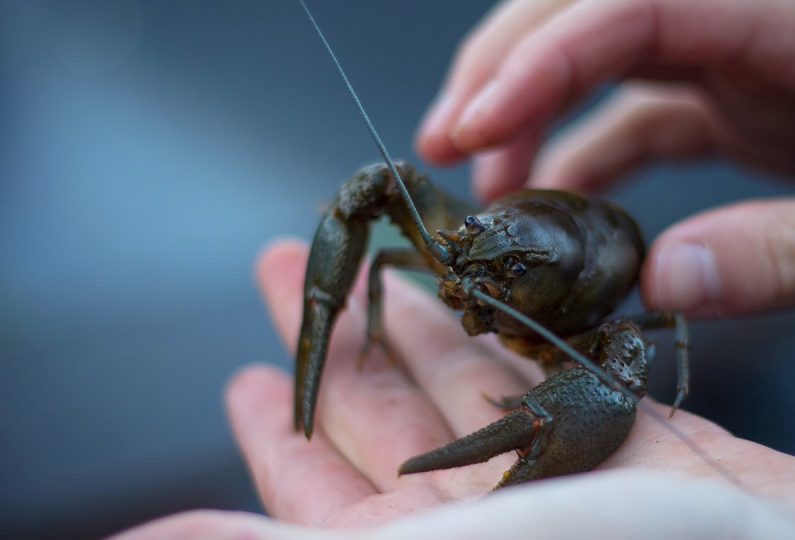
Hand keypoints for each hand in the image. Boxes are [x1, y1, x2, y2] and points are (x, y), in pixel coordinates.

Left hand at [113, 239, 794, 538]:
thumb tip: (149, 539)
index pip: (324, 495)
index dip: (281, 437)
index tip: (244, 377)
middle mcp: (492, 521)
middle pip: (392, 421)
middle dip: (344, 345)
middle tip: (296, 273)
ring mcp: (570, 484)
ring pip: (476, 389)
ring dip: (426, 326)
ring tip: (388, 270)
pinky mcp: (645, 446)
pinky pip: (566, 382)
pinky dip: (524, 341)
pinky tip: (493, 303)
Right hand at [415, 0, 794, 316]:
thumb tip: (663, 281)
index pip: (630, 2)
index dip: (537, 60)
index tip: (469, 128)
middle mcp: (754, 6)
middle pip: (591, 4)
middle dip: (506, 70)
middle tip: (443, 146)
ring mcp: (743, 46)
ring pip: (603, 53)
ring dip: (535, 115)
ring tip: (488, 190)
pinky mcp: (742, 90)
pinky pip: (642, 112)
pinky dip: (590, 157)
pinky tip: (562, 212)